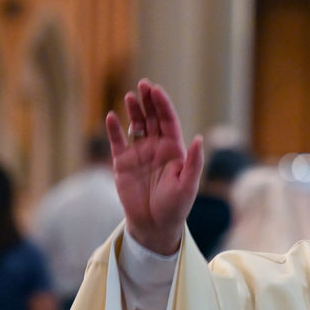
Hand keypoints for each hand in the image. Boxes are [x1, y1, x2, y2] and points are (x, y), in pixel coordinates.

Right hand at [105, 80, 203, 255]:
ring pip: (135, 126)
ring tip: (130, 96)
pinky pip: (117, 142)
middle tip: (143, 84)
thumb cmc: (175, 207)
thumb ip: (193, 163)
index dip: (163, 105)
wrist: (154, 225)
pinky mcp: (122, 163)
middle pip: (152, 118)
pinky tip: (111, 117)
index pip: (168, 121)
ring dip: (133, 111)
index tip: (156, 90)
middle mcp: (156, 148)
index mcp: (174, 150)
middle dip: (148, 101)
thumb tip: (198, 138)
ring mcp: (139, 154)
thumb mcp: (188, 186)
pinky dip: (113, 130)